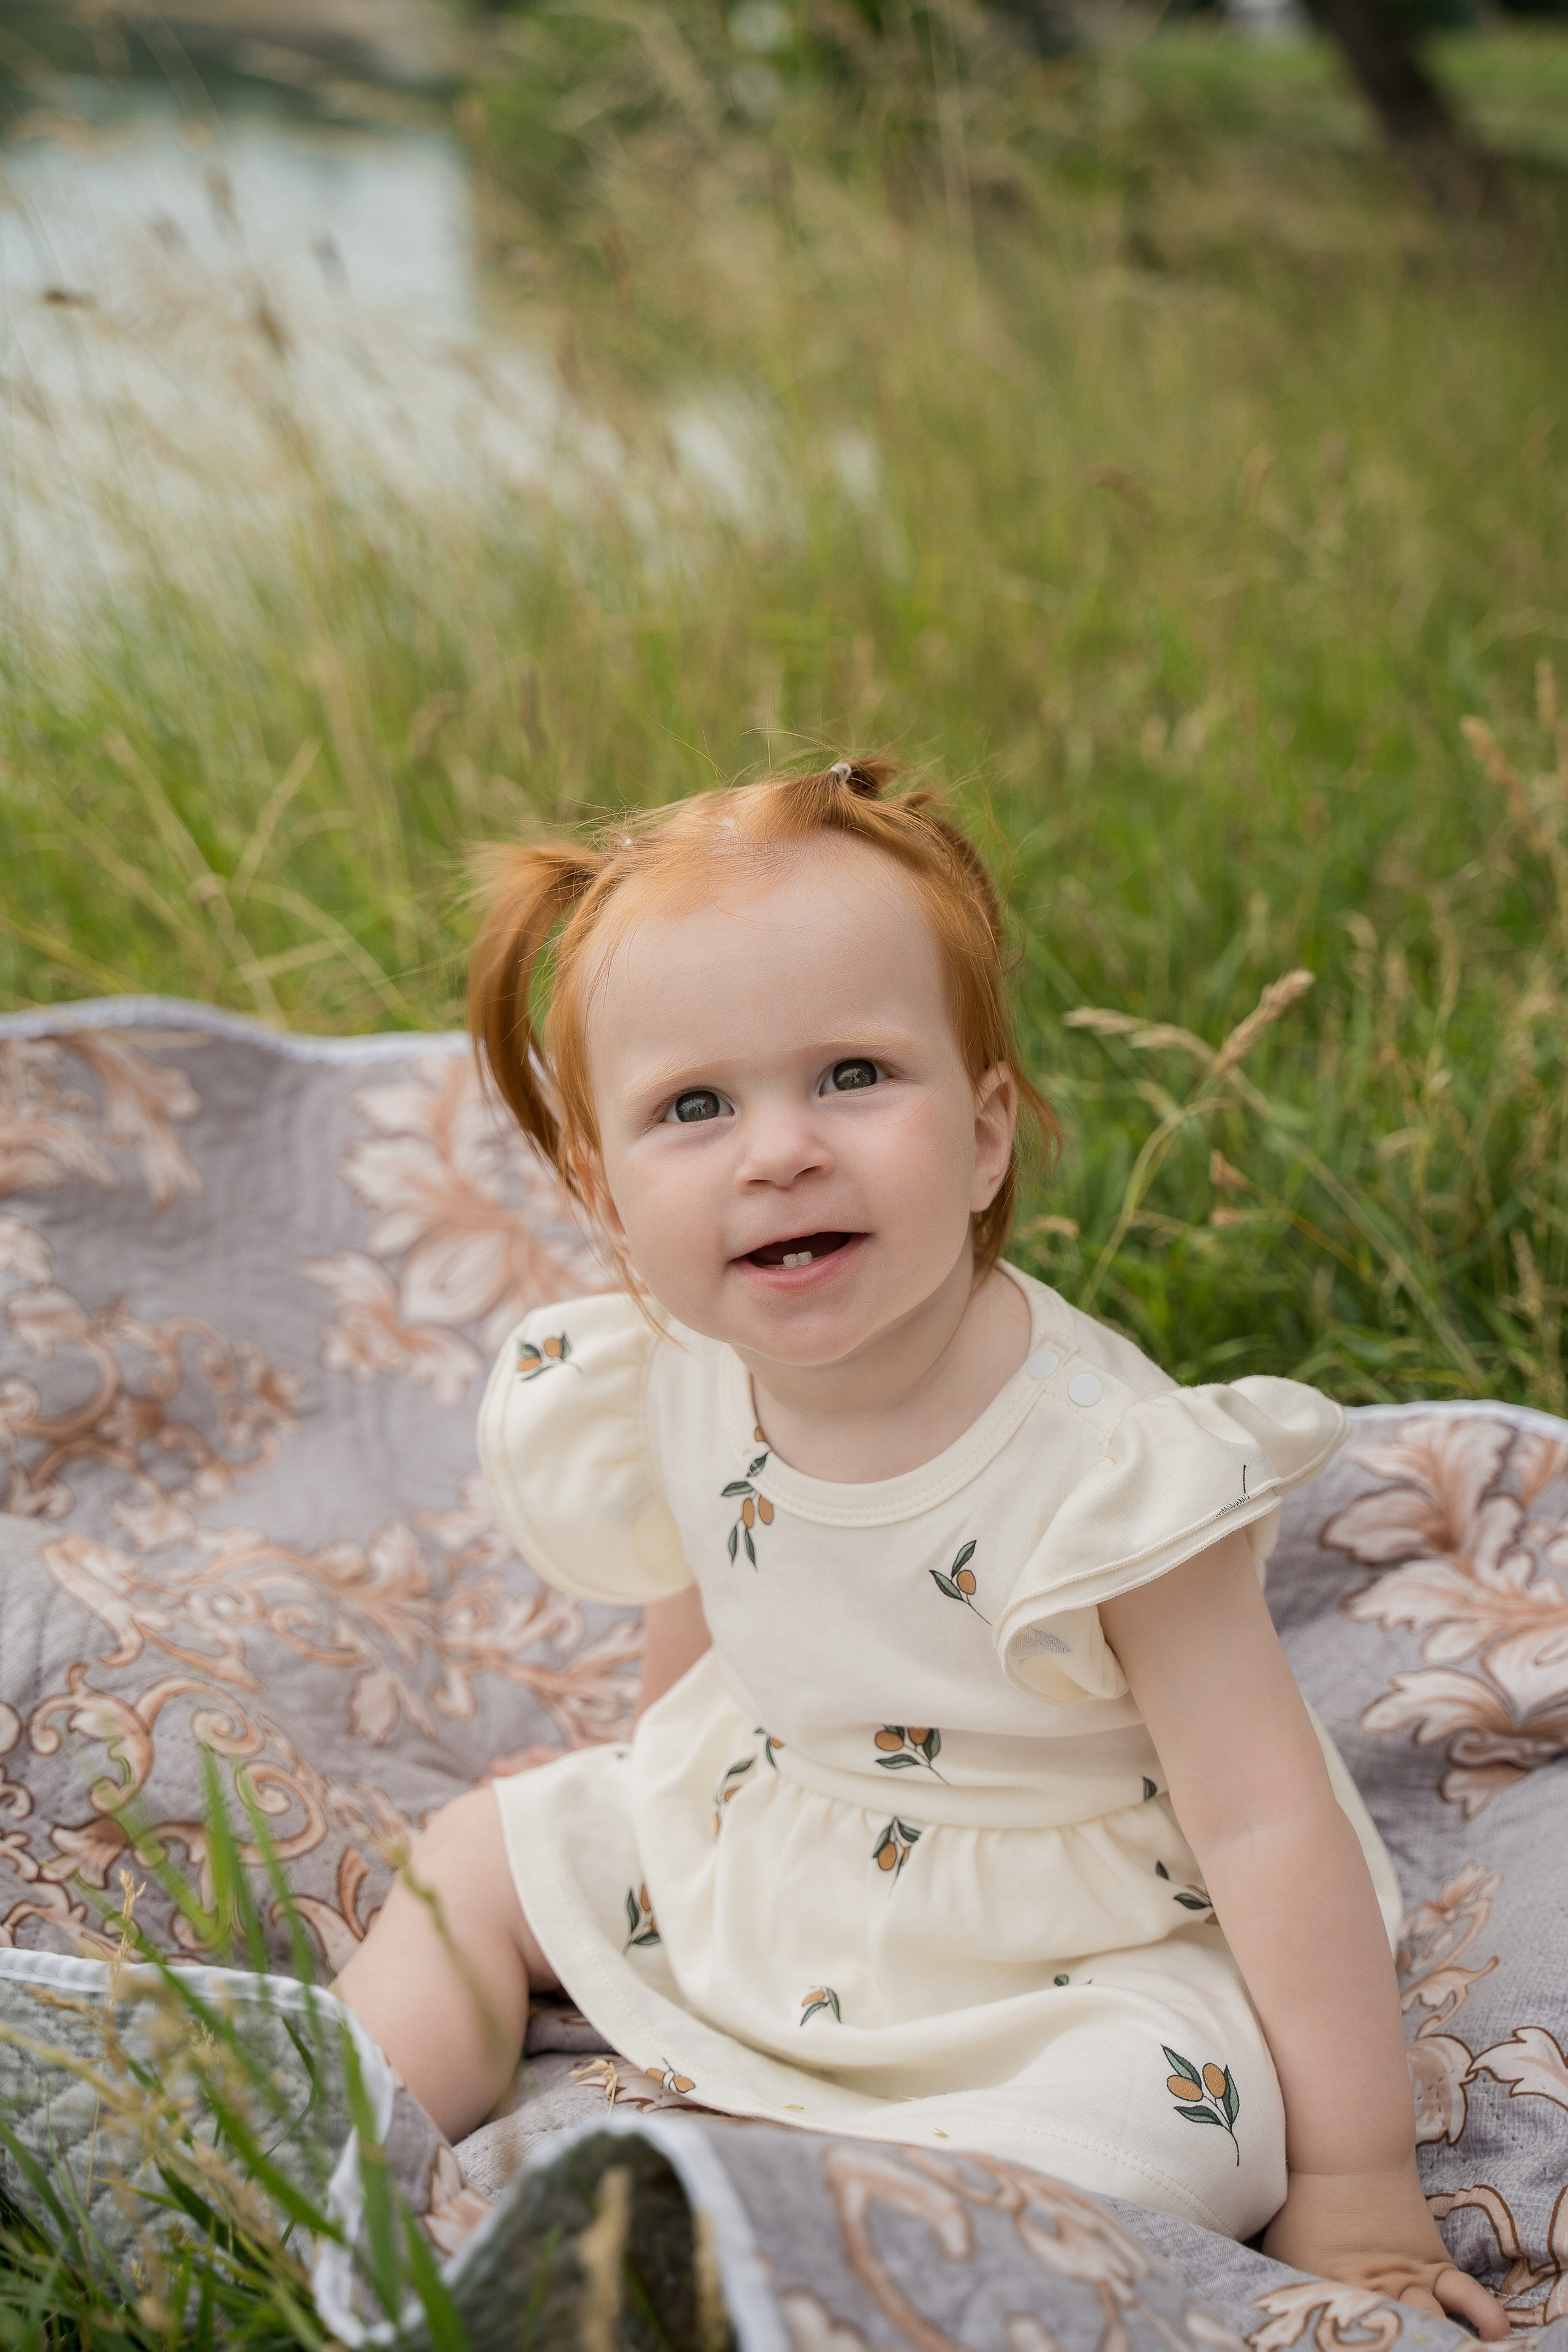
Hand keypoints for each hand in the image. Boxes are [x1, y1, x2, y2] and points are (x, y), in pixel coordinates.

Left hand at [1262, 2166, 1509, 2339]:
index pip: (1343, 2338)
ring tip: (1452, 2350)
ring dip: (1438, 2339)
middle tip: (1400, 2348)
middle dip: (1397, 2344)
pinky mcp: (1434, 2264)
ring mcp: (1409, 2280)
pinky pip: (1463, 2292)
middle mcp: (1376, 2295)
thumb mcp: (1281, 2251)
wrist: (1344, 2153)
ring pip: (1429, 2319)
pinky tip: (1495, 2331)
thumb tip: (1270, 2318)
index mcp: (1333, 2295)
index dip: (1347, 2344)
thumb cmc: (1304, 2203)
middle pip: (1389, 2336)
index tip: (1343, 2348)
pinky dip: (1481, 2312)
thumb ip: (1285, 2291)